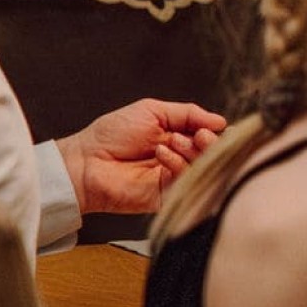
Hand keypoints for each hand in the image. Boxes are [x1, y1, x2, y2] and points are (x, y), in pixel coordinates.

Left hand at [57, 99, 225, 214]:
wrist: (86, 161)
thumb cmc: (111, 135)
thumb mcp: (152, 111)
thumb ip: (188, 113)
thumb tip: (220, 121)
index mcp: (179, 137)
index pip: (211, 136)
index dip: (216, 132)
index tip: (214, 127)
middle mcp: (180, 158)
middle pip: (213, 154)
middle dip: (210, 143)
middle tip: (201, 136)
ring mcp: (174, 178)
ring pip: (203, 168)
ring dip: (193, 151)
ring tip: (173, 143)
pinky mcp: (167, 195)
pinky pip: (186, 182)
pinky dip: (178, 165)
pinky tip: (162, 155)